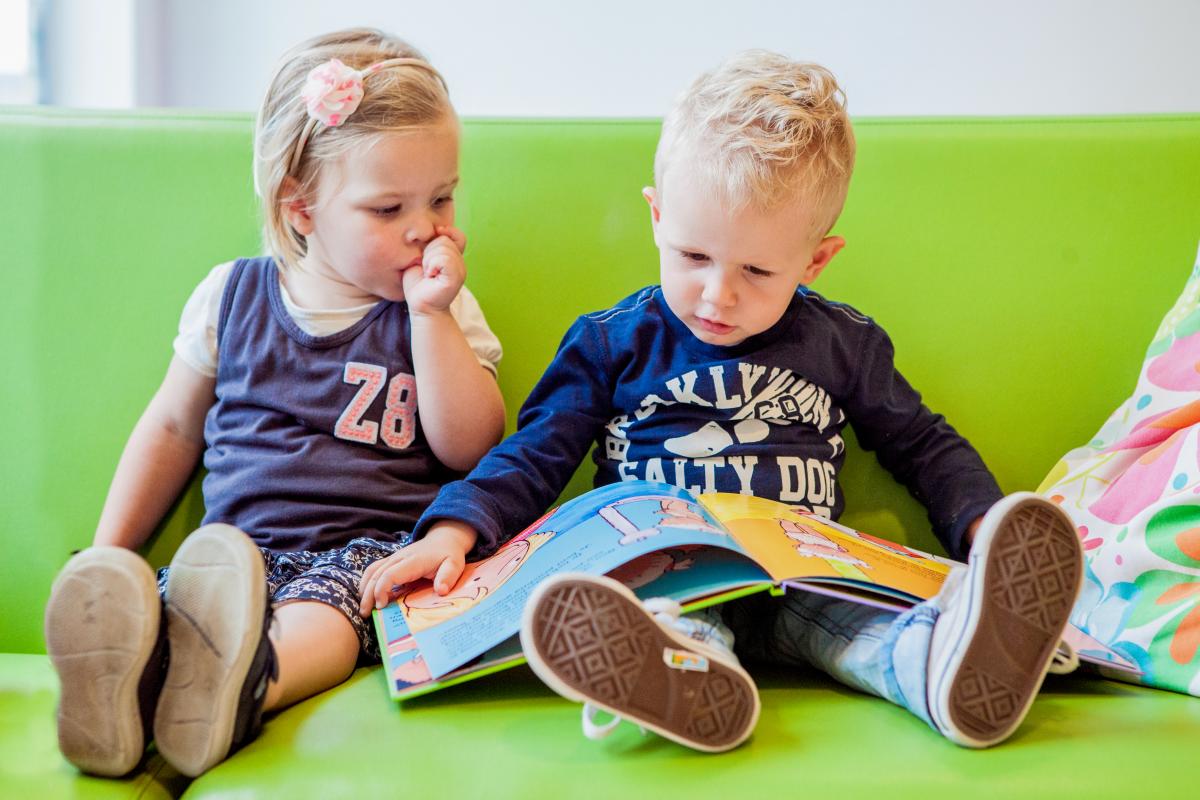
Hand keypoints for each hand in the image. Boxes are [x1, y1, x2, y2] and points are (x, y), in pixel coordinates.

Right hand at [357, 521, 478, 616]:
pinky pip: (373, 570)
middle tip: (364, 614)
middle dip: (367, 595)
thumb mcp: (454, 564)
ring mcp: (393, 558)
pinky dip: (367, 583)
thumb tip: (441, 591)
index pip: (390, 574)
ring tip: (363, 608)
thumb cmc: (449, 554)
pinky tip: (366, 597)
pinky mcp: (391, 561)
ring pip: (371, 571)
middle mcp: (399, 558)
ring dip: (364, 589)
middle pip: (376, 575)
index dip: (382, 590)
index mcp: (413, 561)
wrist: (443, 539)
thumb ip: (448, 576)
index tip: (381, 606)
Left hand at [403, 225, 467, 315]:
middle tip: (426, 269)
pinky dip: (432, 264)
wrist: (420, 306)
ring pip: (443, 247)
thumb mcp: (422, 258)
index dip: (446, 233)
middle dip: (428, 251)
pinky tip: (430, 275)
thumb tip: (435, 229)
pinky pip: (444, 258)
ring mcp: (460, 270)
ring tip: (428, 273)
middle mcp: (460, 263)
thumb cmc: (418, 285)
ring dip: (428, 259)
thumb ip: (430, 245)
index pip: (458, 235)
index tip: (432, 243)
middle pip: (444, 239)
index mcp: (454, 258)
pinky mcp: (456, 278)